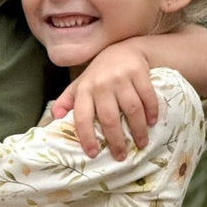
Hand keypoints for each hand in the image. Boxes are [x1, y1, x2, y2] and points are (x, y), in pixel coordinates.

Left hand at [52, 44, 158, 158]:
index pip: (82, 117)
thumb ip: (67, 101)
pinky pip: (147, 96)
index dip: (87, 137)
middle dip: (116, 141)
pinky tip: (152, 123)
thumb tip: (54, 118)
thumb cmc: (98, 74)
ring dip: (138, 130)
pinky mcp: (139, 72)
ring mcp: (121, 77)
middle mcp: (101, 84)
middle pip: (109, 118)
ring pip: (132, 110)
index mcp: (84, 90)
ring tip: (141, 143)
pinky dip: (151, 112)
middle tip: (121, 156)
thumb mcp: (80, 86)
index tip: (94, 154)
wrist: (123, 50)